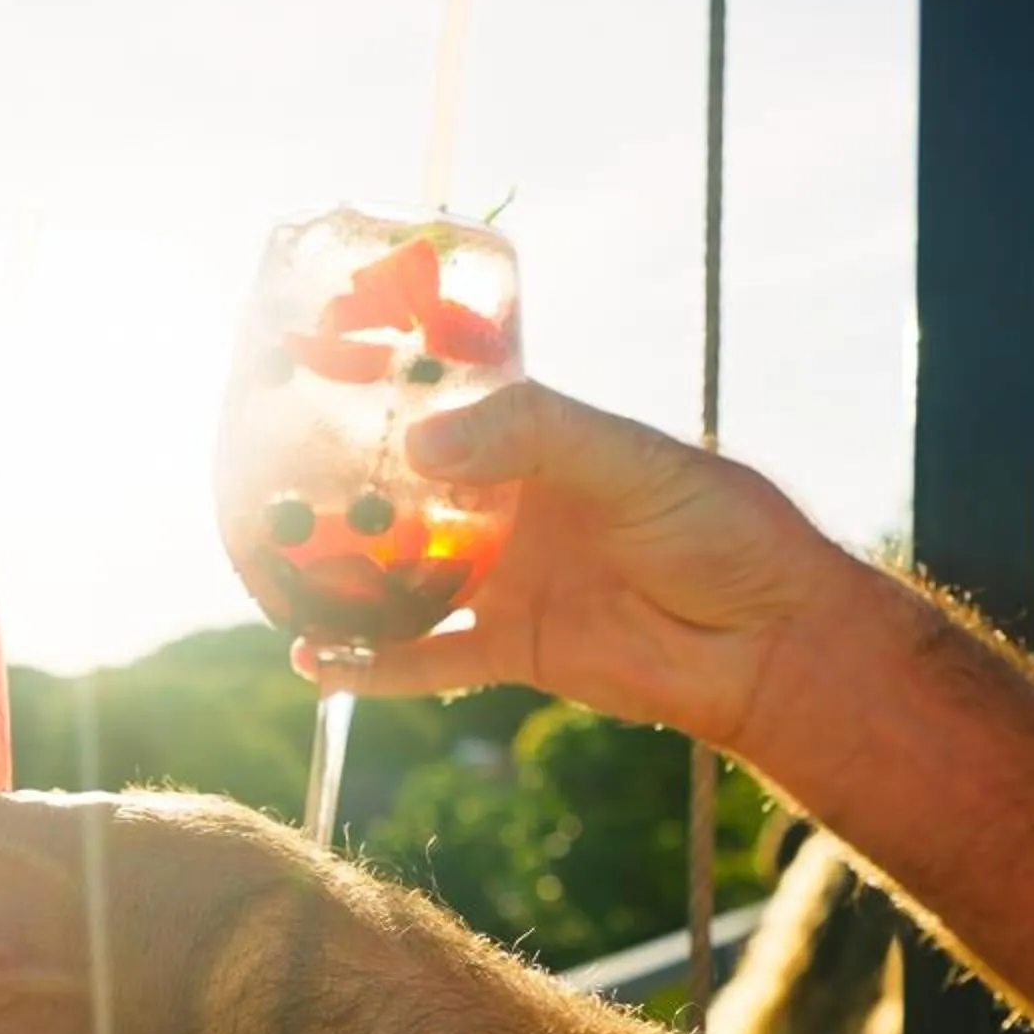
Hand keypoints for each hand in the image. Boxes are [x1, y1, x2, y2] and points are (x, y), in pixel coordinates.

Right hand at [315, 381, 858, 745]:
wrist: (771, 645)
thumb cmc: (723, 531)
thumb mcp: (632, 461)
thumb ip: (534, 438)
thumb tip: (422, 448)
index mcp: (541, 446)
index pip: (447, 406)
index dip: (385, 390)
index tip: (314, 367)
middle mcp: (513, 510)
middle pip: (408, 496)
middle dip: (341, 489)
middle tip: (263, 477)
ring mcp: (508, 582)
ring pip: (402, 579)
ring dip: (340, 578)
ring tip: (268, 568)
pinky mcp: (513, 652)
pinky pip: (426, 660)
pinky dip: (369, 665)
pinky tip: (312, 661)